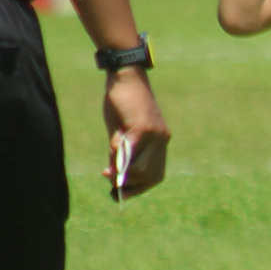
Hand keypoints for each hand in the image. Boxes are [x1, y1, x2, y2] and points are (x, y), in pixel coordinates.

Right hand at [103, 67, 170, 197]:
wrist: (126, 76)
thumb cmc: (122, 103)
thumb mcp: (121, 132)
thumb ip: (121, 153)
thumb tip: (114, 177)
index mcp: (160, 142)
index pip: (155, 175)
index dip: (139, 188)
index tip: (122, 193)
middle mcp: (162, 140)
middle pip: (150, 175)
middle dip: (129, 184)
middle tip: (110, 181)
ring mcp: (155, 134)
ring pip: (142, 167)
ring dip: (123, 173)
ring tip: (108, 171)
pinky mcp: (143, 127)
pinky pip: (131, 150)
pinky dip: (119, 159)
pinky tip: (110, 160)